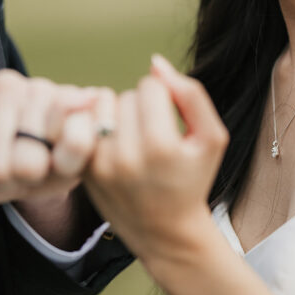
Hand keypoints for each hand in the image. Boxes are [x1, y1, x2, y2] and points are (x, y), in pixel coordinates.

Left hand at [0, 70, 98, 205]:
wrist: (38, 156)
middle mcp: (4, 82)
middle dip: (4, 182)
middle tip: (9, 173)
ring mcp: (44, 90)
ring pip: (32, 163)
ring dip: (33, 179)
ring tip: (33, 166)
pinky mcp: (79, 107)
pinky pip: (75, 143)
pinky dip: (70, 160)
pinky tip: (61, 157)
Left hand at [84, 56, 228, 270]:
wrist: (165, 231)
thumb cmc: (192, 179)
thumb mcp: (211, 138)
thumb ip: (191, 94)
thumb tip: (154, 63)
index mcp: (160, 147)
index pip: (151, 86)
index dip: (165, 98)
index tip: (170, 123)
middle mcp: (125, 157)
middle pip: (125, 95)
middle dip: (140, 107)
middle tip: (152, 134)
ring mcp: (99, 165)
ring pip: (103, 106)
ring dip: (117, 114)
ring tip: (132, 137)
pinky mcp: (82, 171)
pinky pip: (84, 124)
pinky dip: (98, 127)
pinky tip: (113, 144)